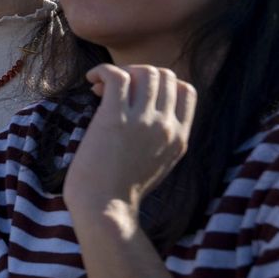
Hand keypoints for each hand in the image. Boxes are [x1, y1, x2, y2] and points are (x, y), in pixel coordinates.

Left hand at [63, 64, 195, 216]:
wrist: (104, 207)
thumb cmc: (120, 188)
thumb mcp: (157, 162)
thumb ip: (160, 137)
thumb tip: (141, 103)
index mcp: (180, 137)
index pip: (186, 90)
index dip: (161, 84)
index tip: (136, 95)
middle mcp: (166, 127)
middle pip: (164, 75)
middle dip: (138, 74)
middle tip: (113, 91)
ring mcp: (143, 122)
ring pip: (144, 71)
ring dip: (120, 71)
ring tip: (100, 88)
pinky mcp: (115, 118)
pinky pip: (117, 74)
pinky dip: (102, 70)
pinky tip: (92, 80)